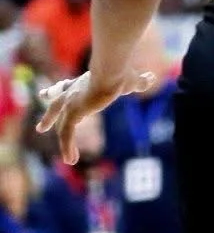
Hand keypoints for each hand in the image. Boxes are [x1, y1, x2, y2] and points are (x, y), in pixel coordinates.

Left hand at [36, 68, 156, 165]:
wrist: (111, 73)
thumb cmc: (120, 74)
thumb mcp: (131, 80)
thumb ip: (140, 81)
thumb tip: (152, 78)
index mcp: (83, 83)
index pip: (67, 88)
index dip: (58, 92)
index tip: (46, 95)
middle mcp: (72, 92)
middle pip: (55, 104)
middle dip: (49, 117)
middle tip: (41, 128)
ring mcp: (70, 103)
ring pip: (61, 125)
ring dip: (64, 143)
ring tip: (69, 159)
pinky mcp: (72, 114)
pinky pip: (66, 134)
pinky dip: (67, 148)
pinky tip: (71, 160)